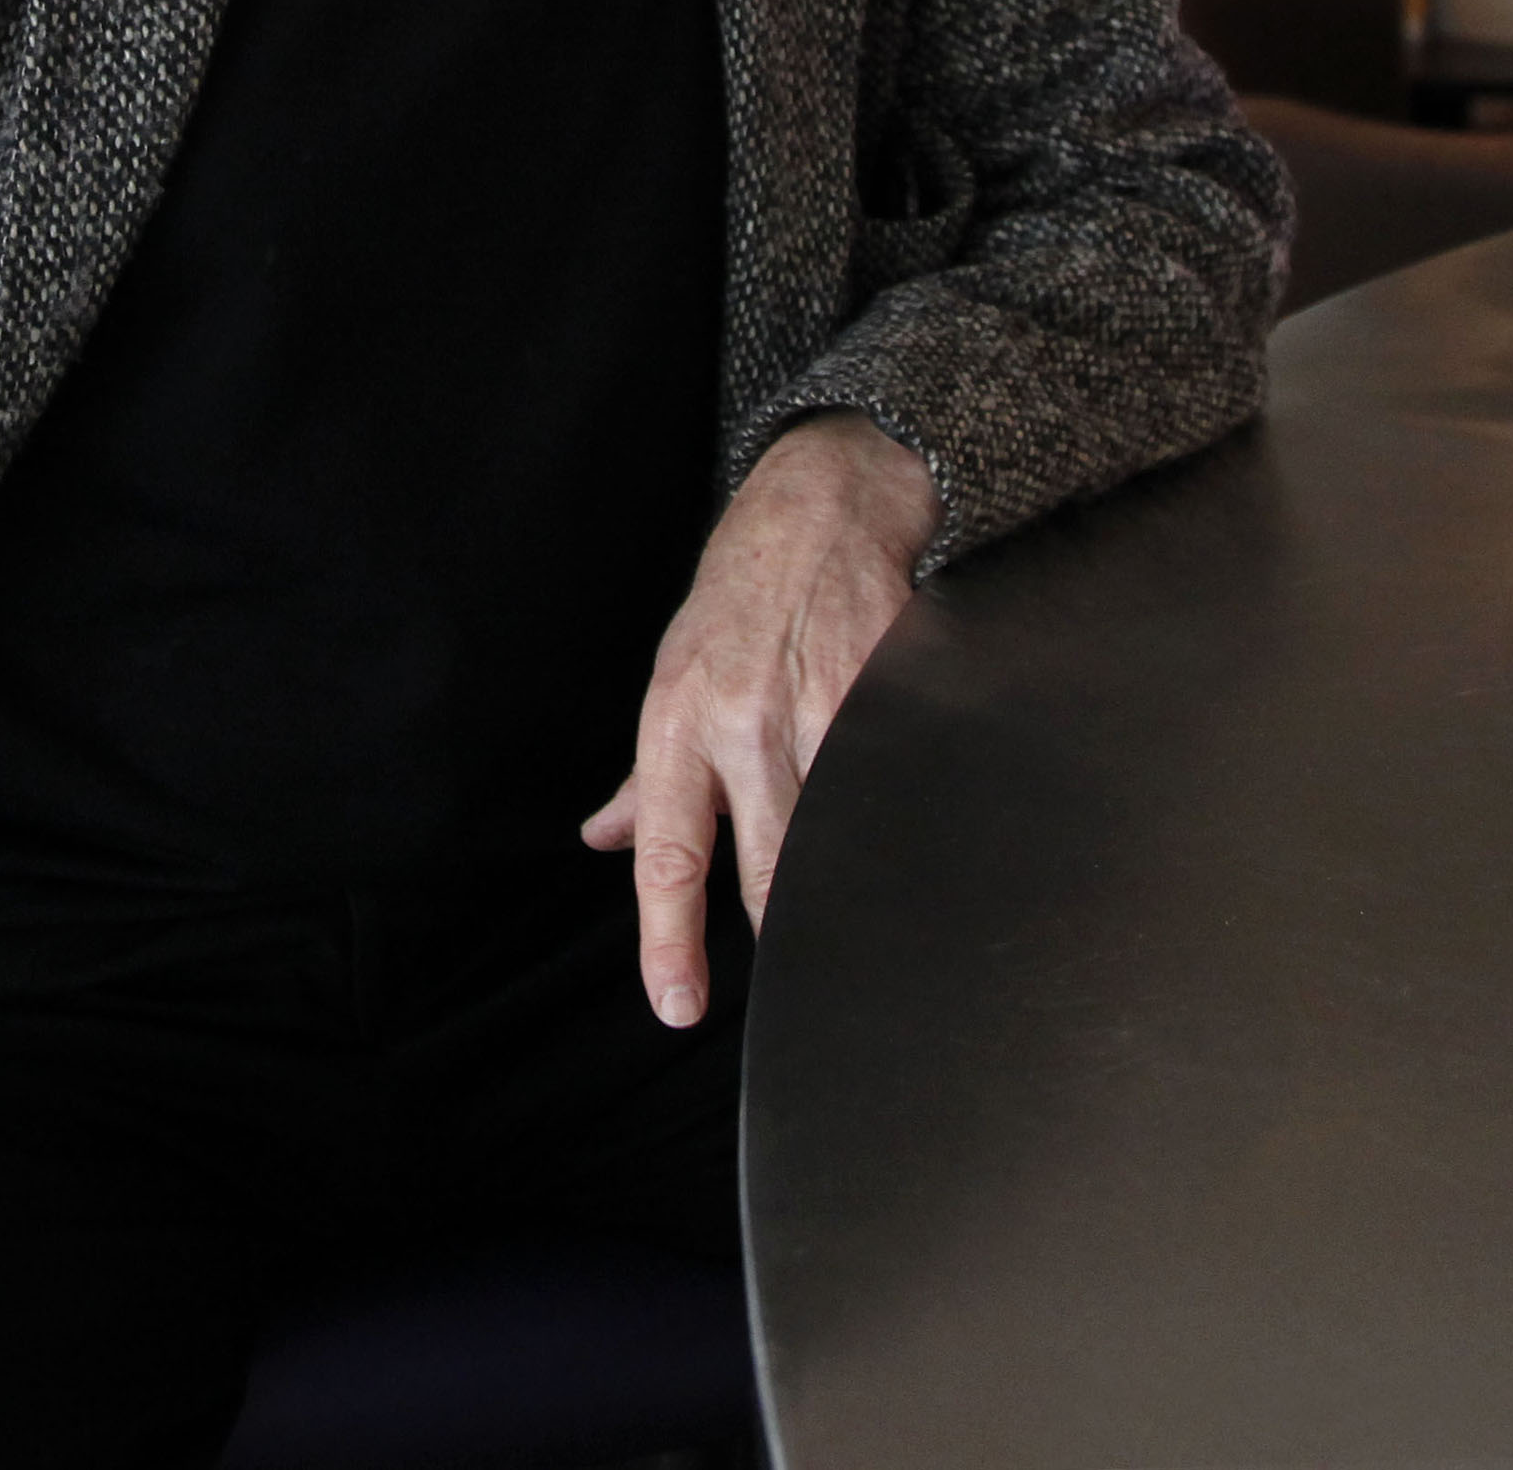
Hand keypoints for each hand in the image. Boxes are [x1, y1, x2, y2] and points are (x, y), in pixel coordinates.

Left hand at [583, 413, 938, 1027]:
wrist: (819, 505)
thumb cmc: (737, 599)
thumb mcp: (671, 676)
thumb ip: (645, 775)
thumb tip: (603, 840)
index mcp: (682, 722)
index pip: (669, 852)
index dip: (668, 940)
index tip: (677, 1007)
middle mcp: (748, 722)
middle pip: (769, 868)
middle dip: (782, 935)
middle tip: (792, 988)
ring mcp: (825, 707)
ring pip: (838, 840)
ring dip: (845, 889)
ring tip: (855, 930)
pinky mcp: (893, 691)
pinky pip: (898, 784)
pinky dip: (901, 823)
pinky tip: (909, 847)